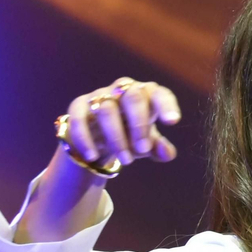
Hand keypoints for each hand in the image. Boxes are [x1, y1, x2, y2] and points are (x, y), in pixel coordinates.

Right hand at [62, 77, 180, 167]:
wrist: (98, 135)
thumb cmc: (131, 135)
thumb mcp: (147, 143)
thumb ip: (158, 148)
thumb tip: (167, 153)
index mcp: (146, 95)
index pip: (159, 94)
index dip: (166, 106)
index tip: (173, 122)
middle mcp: (123, 90)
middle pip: (133, 98)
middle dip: (139, 125)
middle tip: (143, 150)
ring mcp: (100, 96)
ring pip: (107, 110)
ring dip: (117, 138)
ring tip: (126, 160)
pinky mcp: (79, 106)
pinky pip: (80, 120)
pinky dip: (86, 139)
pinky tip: (93, 157)